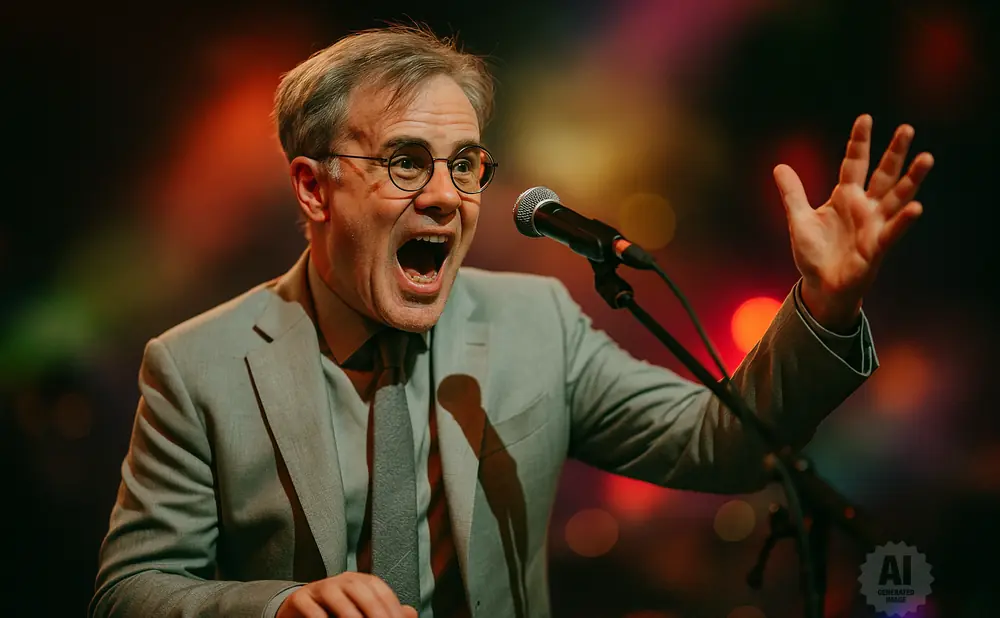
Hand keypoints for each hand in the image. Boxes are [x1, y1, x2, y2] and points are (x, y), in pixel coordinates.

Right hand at [276, 572, 418, 617]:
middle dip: (374, 612)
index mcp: (362, 582)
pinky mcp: (301, 598)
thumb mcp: (364, 610)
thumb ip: (385, 611)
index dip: (391, 609)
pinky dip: (318, 617)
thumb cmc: (338, 611)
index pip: (381, 592)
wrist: (301, 609)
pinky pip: (309, 606)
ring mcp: (321, 587)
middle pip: (361, 591)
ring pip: (335, 596)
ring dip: (348, 614)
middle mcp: (343, 580)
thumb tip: (411, 613)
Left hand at [774, 114, 933, 330]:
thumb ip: (792, 193)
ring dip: (911, 179)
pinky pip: (892, 230)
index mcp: (845, 197)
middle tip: (907, 128)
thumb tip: (779, 166)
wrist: (821, 285)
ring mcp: (874, 225)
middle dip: (895, 152)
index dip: (859, 142)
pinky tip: (916, 207)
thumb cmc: (814, 253)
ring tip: (926, 158)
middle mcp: (865, 206)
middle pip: (883, 174)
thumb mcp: (798, 219)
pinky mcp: (877, 246)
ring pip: (896, 197)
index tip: (865, 118)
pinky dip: (903, 220)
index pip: (854, 163)